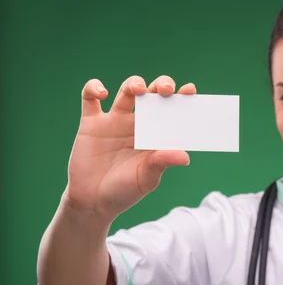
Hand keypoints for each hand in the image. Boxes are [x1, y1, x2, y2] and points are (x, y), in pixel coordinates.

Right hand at [63, 75, 195, 220]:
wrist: (92, 201)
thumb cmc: (124, 191)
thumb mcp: (146, 179)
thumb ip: (162, 163)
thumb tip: (185, 156)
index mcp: (156, 135)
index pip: (172, 111)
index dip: (182, 98)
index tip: (190, 90)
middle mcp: (138, 124)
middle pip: (153, 94)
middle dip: (161, 85)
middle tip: (167, 89)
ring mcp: (114, 121)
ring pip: (127, 91)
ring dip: (134, 83)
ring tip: (139, 90)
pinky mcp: (91, 123)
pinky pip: (90, 98)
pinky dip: (93, 88)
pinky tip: (102, 93)